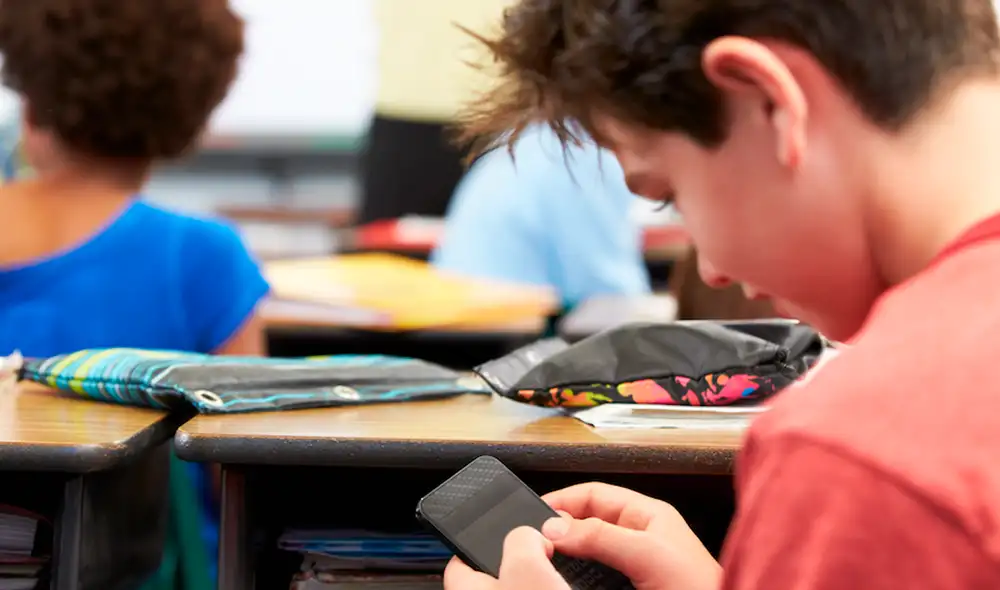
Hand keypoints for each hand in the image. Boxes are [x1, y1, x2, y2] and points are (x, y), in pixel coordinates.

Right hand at [442, 483, 719, 589]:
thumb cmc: (702, 589)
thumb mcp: (648, 554)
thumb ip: (602, 537)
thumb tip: (556, 526)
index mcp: (649, 516)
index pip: (595, 494)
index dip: (563, 500)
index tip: (533, 514)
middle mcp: (642, 537)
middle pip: (589, 522)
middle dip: (560, 528)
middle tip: (533, 540)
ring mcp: (638, 565)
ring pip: (591, 551)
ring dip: (568, 554)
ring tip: (545, 559)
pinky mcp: (633, 589)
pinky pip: (597, 576)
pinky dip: (579, 576)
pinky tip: (566, 581)